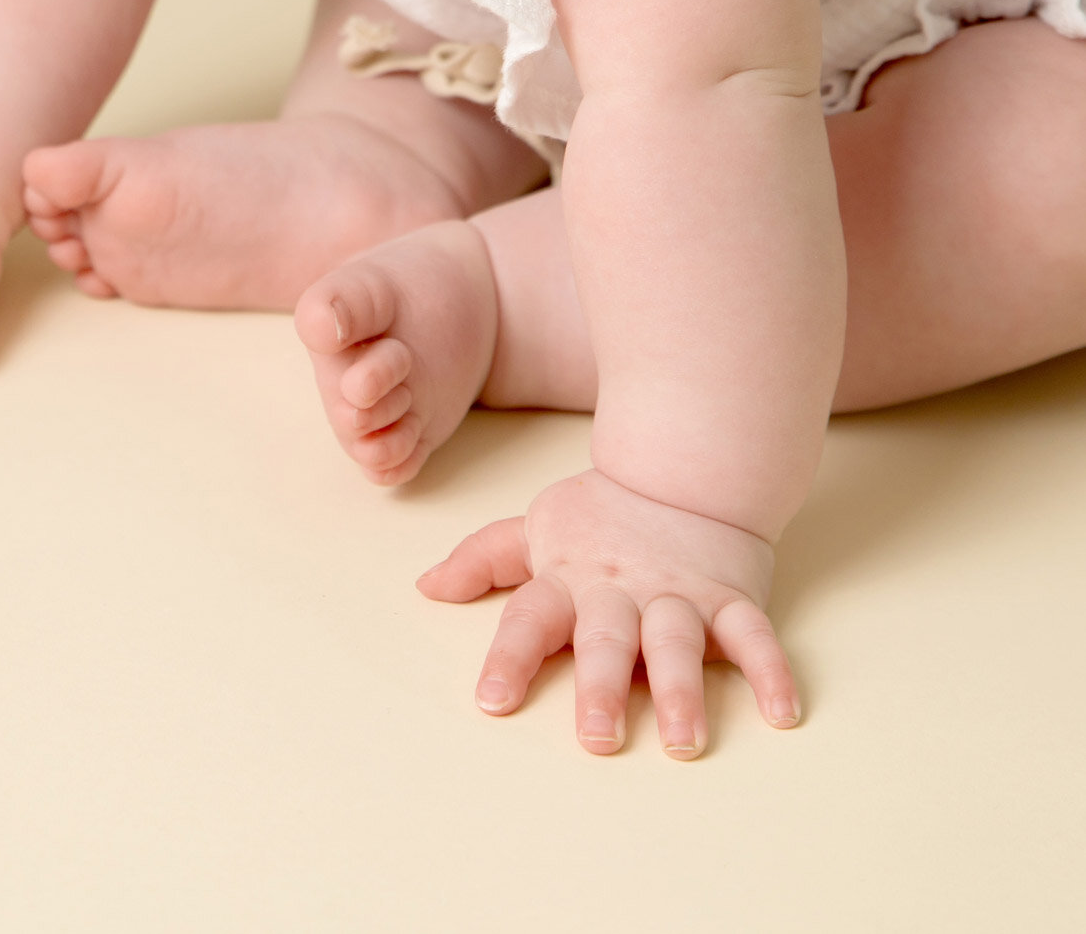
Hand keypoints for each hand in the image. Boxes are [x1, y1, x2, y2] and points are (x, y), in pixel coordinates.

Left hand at [418, 468, 800, 758]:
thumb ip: (483, 560)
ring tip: (685, 742)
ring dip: (683, 692)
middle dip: (601, 688)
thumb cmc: (603, 511)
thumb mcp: (536, 528)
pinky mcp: (732, 598)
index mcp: (568, 579)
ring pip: (678, 641)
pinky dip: (772, 672)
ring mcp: (679, 594)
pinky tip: (783, 713)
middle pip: (607, 639)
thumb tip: (427, 586)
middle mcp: (620, 591)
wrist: (687, 467)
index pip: (529, 617)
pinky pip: (755, 636)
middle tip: (596, 739)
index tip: (493, 702)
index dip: (510, 658)